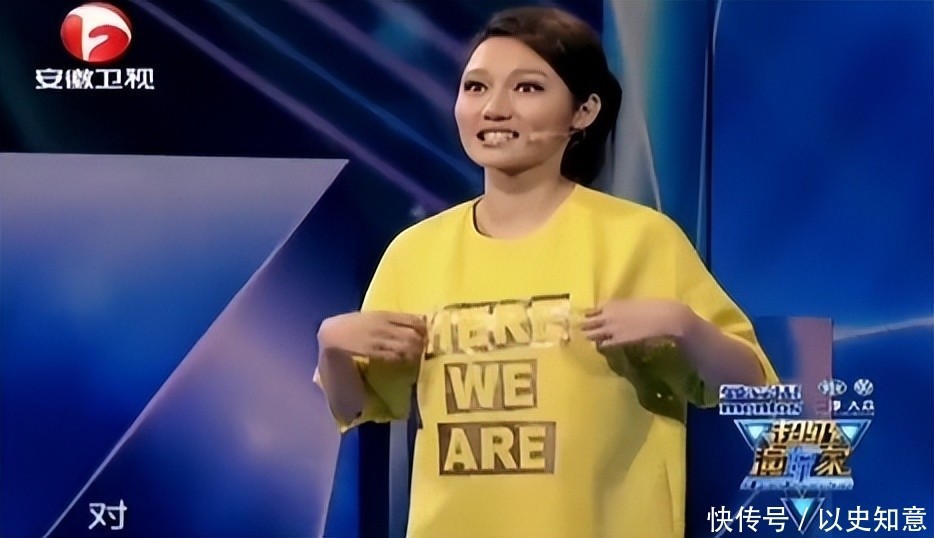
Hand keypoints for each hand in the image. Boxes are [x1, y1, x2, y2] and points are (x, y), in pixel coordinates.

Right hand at [318, 311, 426, 361]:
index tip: (425, 333)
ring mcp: (379, 340)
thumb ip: (391, 319)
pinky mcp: (374, 353)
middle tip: (423, 347)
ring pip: (406, 347)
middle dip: (422, 342)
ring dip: (414, 352)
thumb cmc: (354, 324)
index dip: (423, 329)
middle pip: (413, 335)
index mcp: (385, 315)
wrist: (333, 334)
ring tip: (416, 355)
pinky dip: (403, 359)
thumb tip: (413, 323)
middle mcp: (384, 327)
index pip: (413, 320)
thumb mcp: (373, 315)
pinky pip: (395, 357)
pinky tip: (405, 360)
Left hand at [579, 299, 694, 347]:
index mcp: (611, 303)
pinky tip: (602, 346)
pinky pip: (603, 344)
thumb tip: (615, 314)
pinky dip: (600, 345)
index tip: (584, 318)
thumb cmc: (652, 307)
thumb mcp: (631, 303)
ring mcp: (611, 329)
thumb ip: (619, 308)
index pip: (590, 310)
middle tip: (579, 331)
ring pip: (591, 334)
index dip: (587, 315)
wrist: (664, 317)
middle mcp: (607, 315)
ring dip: (589, 336)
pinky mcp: (618, 340)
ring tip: (587, 339)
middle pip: (586, 322)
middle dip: (583, 326)